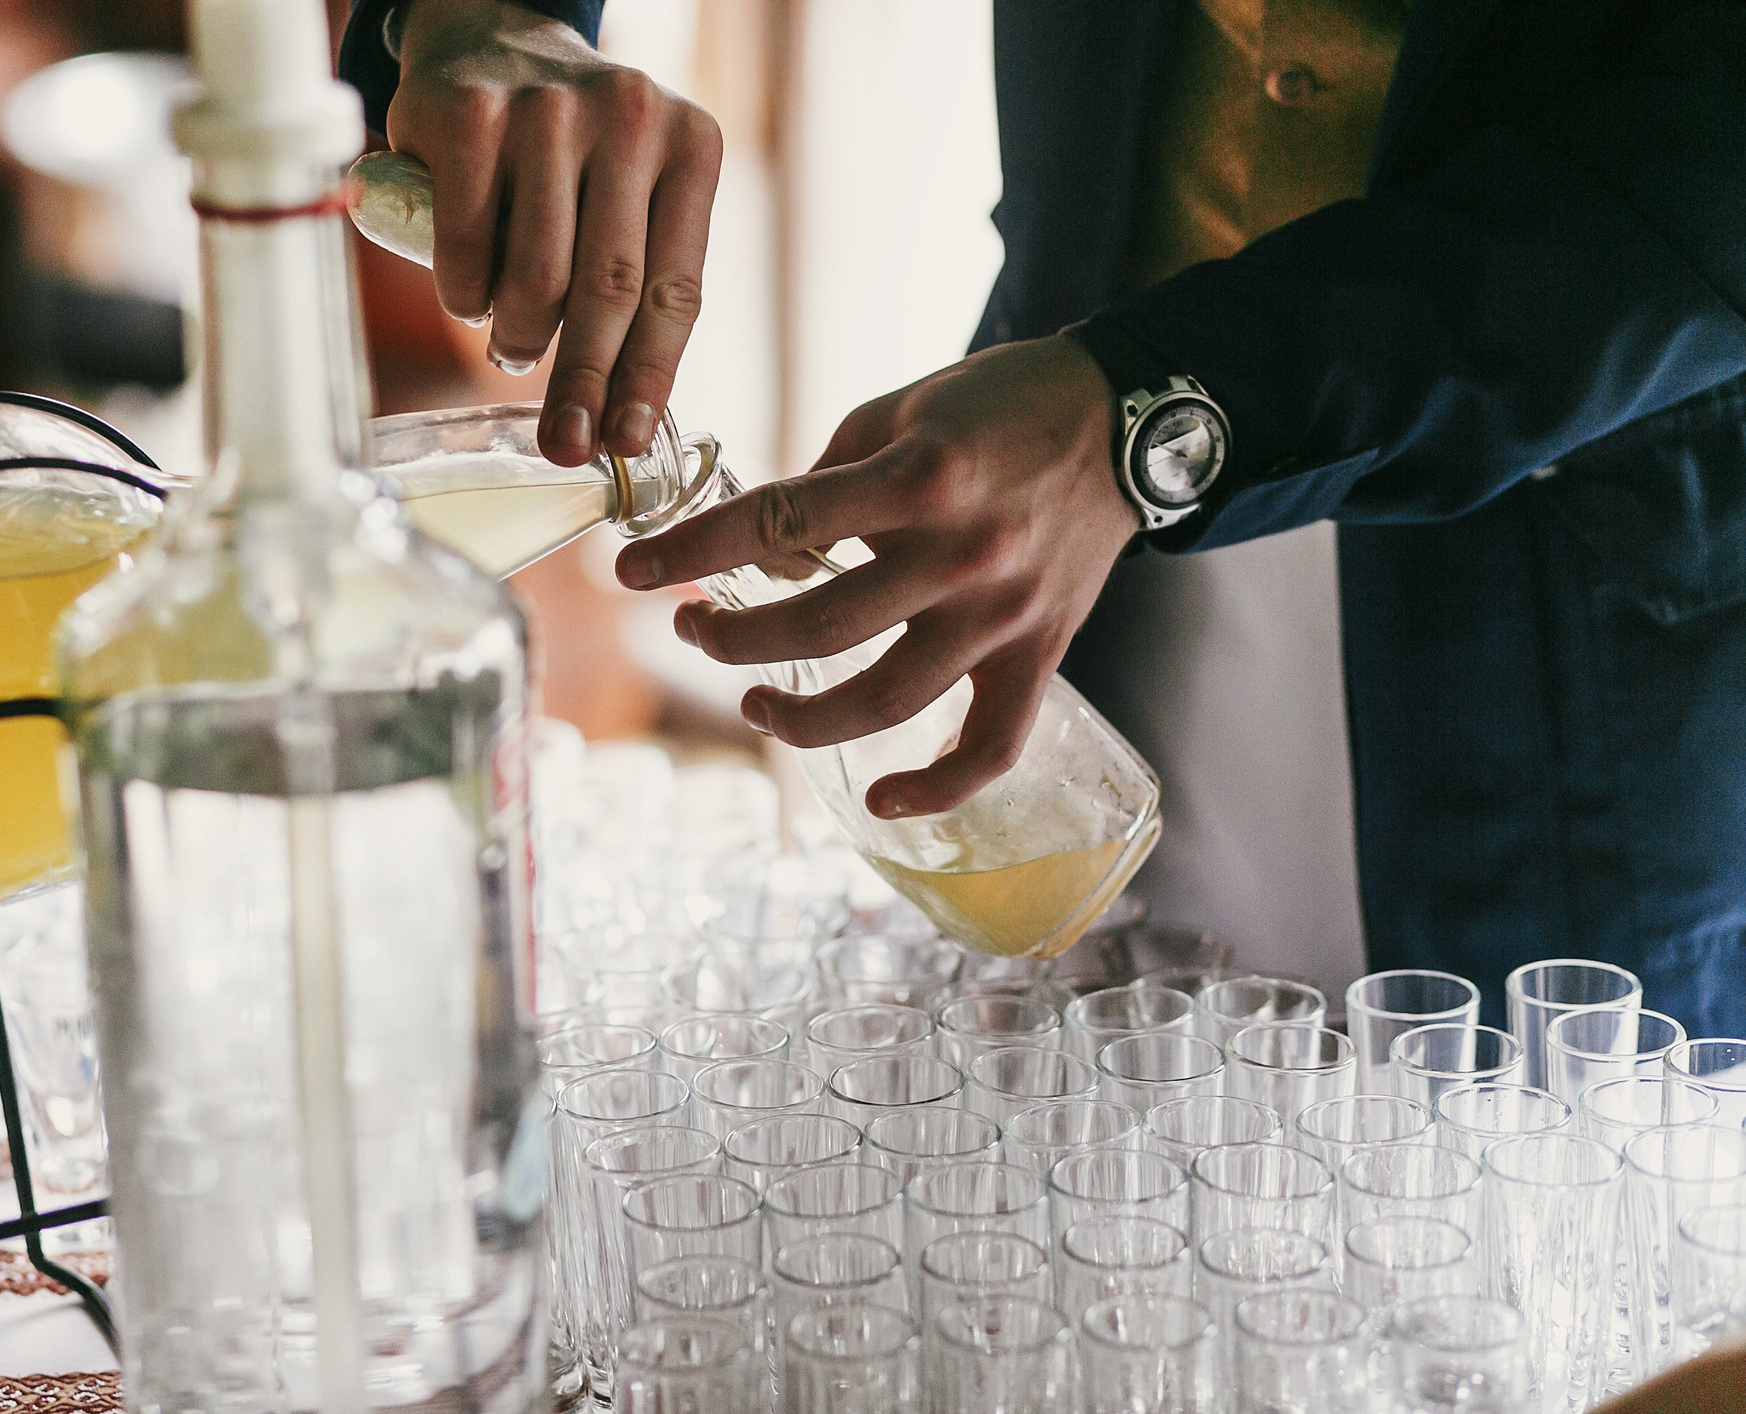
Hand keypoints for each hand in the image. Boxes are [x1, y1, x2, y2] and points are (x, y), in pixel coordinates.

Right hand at [388, 0, 721, 465]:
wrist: (490, 42)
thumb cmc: (572, 153)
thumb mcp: (633, 194)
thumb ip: (639, 281)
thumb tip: (625, 419)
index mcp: (690, 147)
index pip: (675, 289)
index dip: (649, 376)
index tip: (627, 441)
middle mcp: (630, 118)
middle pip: (608, 292)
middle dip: (584, 385)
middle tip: (566, 445)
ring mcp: (548, 111)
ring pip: (535, 279)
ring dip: (519, 337)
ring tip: (513, 342)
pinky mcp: (471, 115)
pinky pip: (466, 248)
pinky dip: (464, 295)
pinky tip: (471, 294)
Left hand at [613, 335, 1137, 818]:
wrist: (1131, 422)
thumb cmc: (1004, 405)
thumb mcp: (903, 407)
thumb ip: (829, 473)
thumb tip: (766, 543)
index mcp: (920, 478)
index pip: (779, 525)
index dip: (692, 551)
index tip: (630, 572)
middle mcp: (961, 554)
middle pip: (818, 627)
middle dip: (730, 636)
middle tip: (690, 626)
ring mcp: (1003, 615)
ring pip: (886, 700)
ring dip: (801, 716)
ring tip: (754, 698)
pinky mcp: (1040, 654)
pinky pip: (990, 746)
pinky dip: (936, 789)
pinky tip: (879, 800)